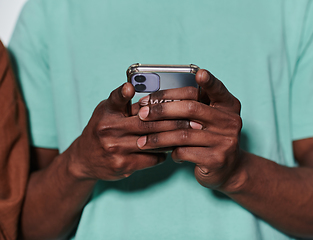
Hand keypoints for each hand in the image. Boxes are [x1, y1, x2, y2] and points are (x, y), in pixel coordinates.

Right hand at [67, 83, 190, 180]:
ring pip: (152, 143)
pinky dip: (163, 154)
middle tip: (194, 120)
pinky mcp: (122, 165)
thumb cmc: (101, 128)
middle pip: (147, 124)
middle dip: (174, 121)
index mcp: (107, 114)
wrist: (85, 158)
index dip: (124, 92)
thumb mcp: (107, 110)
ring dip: (173, 138)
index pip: (116, 99)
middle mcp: (109, 131)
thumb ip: (123, 102)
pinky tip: (172, 149)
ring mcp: (115, 150)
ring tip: (191, 134)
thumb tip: (143, 90)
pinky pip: (150, 159)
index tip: (130, 87)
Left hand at [136, 70, 243, 191]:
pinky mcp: (216, 159)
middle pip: (192, 108)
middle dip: (162, 110)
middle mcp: (231, 121)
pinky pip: (185, 152)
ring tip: (142, 141)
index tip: (200, 73)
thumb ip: (193, 108)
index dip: (209, 82)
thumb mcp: (209, 120)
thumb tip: (156, 101)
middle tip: (143, 114)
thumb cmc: (211, 139)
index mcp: (229, 106)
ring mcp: (225, 141)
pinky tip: (166, 153)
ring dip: (158, 137)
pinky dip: (171, 152)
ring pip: (183, 134)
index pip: (217, 90)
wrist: (228, 169)